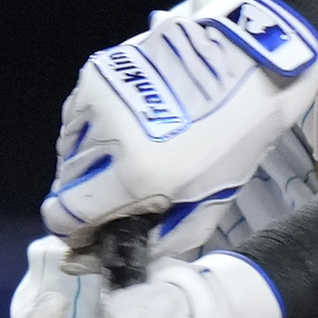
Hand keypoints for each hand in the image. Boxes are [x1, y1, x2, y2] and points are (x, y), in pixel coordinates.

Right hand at [43, 0, 317, 256]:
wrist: (253, 61)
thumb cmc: (238, 136)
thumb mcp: (208, 203)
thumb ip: (154, 238)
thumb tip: (101, 256)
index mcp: (137, 173)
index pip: (64, 214)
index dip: (72, 231)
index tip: (88, 233)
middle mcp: (107, 134)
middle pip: (64, 184)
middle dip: (85, 198)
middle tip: (119, 196)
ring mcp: (98, 96)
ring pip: (69, 149)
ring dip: (87, 164)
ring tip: (125, 159)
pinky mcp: (98, 69)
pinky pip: (77, 116)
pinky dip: (91, 132)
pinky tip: (123, 131)